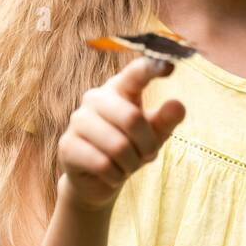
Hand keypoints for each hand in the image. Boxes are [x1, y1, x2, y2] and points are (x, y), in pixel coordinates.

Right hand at [57, 57, 185, 211]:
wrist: (99, 179)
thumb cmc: (130, 148)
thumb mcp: (153, 135)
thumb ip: (166, 120)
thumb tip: (178, 105)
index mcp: (119, 89)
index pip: (136, 73)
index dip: (152, 67)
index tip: (170, 65)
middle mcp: (95, 98)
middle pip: (132, 118)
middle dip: (147, 145)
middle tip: (147, 156)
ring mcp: (78, 120)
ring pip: (118, 146)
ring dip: (131, 164)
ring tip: (127, 165)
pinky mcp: (67, 145)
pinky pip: (102, 164)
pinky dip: (115, 176)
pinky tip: (111, 174)